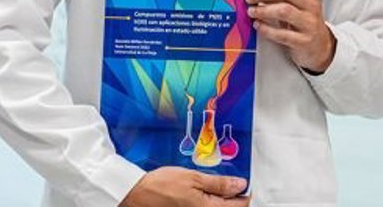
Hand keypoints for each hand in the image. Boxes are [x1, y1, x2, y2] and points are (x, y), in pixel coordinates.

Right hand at [121, 167, 248, 206]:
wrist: (137, 195)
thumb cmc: (162, 186)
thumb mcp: (194, 178)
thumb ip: (219, 183)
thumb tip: (240, 185)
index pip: (240, 205)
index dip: (245, 192)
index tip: (243, 181)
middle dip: (233, 197)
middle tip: (230, 182)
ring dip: (221, 199)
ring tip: (216, 185)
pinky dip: (209, 201)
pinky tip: (204, 191)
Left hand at [245, 0, 336, 72]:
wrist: (320, 46)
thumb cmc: (304, 21)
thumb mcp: (297, 2)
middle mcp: (310, 4)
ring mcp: (309, 22)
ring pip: (284, 10)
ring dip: (263, 10)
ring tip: (252, 12)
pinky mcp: (304, 40)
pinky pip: (282, 34)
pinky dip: (266, 29)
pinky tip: (258, 26)